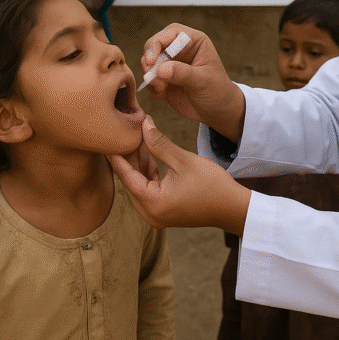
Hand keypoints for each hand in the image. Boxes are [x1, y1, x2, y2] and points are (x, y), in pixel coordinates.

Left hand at [109, 117, 250, 235]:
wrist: (232, 208)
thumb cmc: (213, 185)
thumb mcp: (184, 160)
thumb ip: (159, 143)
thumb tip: (144, 124)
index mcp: (153, 203)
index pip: (126, 176)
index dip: (116, 155)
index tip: (106, 139)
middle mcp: (150, 214)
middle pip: (130, 181)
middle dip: (128, 157)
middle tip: (124, 133)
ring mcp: (156, 215)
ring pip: (139, 185)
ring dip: (139, 164)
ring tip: (137, 139)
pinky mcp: (163, 213)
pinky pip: (148, 191)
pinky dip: (148, 174)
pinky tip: (149, 155)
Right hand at [141, 25, 245, 142]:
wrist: (218, 112)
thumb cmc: (218, 91)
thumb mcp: (203, 81)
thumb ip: (183, 73)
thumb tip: (161, 69)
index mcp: (194, 41)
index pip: (171, 33)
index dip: (157, 43)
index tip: (151, 60)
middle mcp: (180, 50)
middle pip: (154, 45)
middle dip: (149, 60)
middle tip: (150, 74)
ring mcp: (170, 64)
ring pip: (148, 63)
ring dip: (150, 76)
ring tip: (162, 88)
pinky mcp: (163, 80)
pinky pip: (149, 79)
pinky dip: (152, 87)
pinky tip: (164, 95)